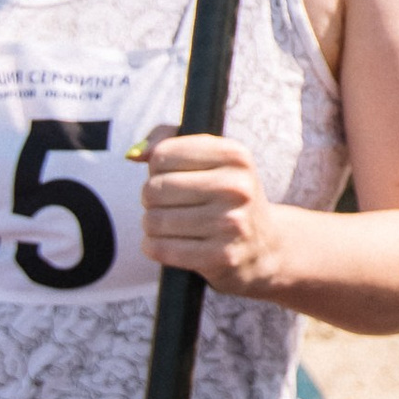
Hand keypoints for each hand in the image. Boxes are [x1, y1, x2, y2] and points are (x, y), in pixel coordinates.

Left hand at [136, 129, 284, 294]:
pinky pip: (160, 248)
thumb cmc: (226, 196)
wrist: (264, 247)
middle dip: (152, 198)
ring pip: (154, 220)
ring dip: (152, 225)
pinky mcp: (220, 256)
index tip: (174, 177)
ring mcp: (230, 223)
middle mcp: (237, 187)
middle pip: (154, 188)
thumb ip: (169, 141)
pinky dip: (154, 247)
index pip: (163, 155)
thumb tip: (134, 154)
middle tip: (170, 205)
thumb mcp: (212, 159)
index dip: (157, 168)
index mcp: (235, 155)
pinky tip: (169, 243)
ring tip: (172, 225)